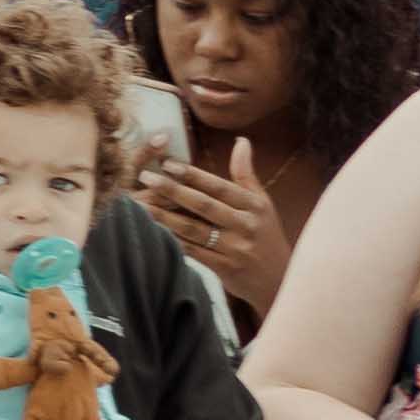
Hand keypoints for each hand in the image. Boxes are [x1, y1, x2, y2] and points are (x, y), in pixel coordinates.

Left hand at [136, 148, 289, 310]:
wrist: (279, 279)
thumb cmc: (265, 235)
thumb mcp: (262, 204)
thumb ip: (246, 174)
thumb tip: (241, 141)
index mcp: (254, 206)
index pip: (220, 186)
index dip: (193, 174)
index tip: (167, 163)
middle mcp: (246, 225)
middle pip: (204, 205)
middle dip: (172, 190)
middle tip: (145, 177)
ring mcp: (236, 248)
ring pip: (194, 229)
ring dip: (165, 216)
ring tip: (140, 204)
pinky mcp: (225, 268)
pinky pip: (193, 252)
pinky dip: (172, 241)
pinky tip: (152, 231)